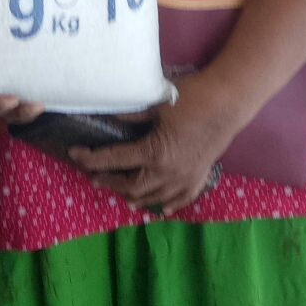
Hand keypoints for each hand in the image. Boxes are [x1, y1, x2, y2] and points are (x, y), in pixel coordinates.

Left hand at [72, 73, 237, 212]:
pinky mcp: (200, 177)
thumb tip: (110, 115)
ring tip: (122, 193)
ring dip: (135, 196)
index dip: (92, 158)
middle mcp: (168, 172)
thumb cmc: (193, 98)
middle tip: (95, 177)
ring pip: (154, 196)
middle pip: (132, 186)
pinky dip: (168, 205)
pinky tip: (160, 208)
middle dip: (111, 181)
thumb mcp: (157, 104)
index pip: (115, 160)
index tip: (76, 155)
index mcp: (154, 153)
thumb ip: (132, 114)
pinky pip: (182, 199)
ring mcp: (185, 178)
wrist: (229, 102)